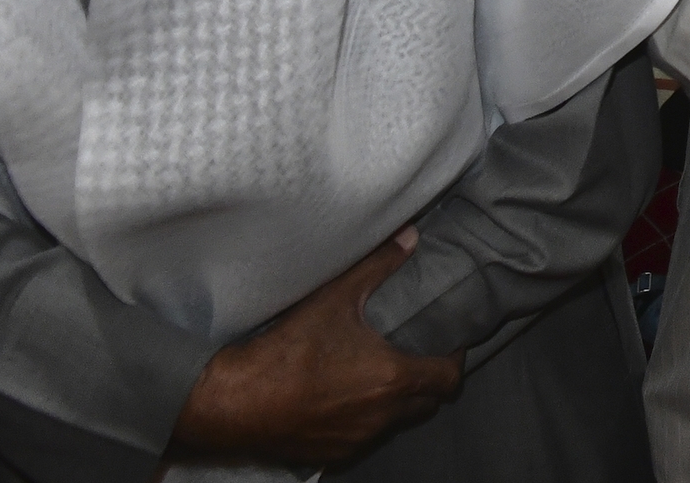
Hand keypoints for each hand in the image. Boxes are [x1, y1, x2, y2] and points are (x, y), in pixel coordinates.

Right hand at [169, 232, 461, 463]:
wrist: (236, 402)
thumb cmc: (287, 351)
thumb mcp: (335, 298)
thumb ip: (378, 265)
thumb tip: (411, 236)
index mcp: (392, 380)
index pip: (448, 380)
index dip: (454, 361)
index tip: (447, 343)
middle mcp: (381, 417)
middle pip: (427, 404)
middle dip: (429, 381)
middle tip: (418, 353)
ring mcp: (357, 440)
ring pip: (396, 422)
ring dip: (398, 401)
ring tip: (383, 371)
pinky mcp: (332, 453)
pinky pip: (364, 437)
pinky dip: (366, 419)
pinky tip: (348, 396)